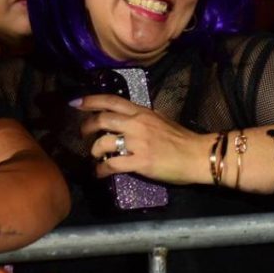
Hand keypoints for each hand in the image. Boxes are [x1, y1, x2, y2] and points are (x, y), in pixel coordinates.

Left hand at [73, 94, 204, 183]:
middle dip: (87, 126)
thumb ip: (142, 119)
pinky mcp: (140, 162)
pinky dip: (101, 169)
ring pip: (104, 142)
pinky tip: (100, 173)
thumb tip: (125, 121)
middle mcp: (137, 124)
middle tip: (83, 133)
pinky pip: (112, 164)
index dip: (91, 100)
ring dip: (94, 150)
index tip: (76, 102)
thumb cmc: (181, 139)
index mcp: (142, 112)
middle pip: (102, 119)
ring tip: (96, 156)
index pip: (112, 101)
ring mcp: (138, 143)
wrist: (197, 155)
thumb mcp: (160, 120)